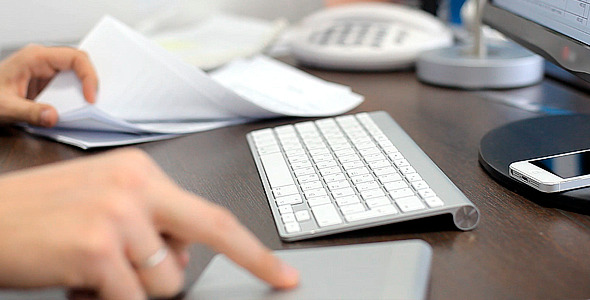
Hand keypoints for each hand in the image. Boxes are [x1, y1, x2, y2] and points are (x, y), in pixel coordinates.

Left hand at [0, 44, 97, 126]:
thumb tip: (52, 116)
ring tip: (88, 107)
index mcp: (35, 57)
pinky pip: (69, 86)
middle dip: (91, 82)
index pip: (74, 58)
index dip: (88, 76)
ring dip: (84, 90)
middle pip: (80, 64)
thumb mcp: (5, 107)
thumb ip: (28, 112)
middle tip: (95, 103)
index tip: (90, 97)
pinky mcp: (48, 83)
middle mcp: (43, 61)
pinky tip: (77, 109)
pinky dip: (77, 97)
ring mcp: (47, 71)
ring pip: (77, 74)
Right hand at [0, 149, 297, 298]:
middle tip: (238, 279)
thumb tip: (182, 252)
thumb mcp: (103, 201)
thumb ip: (150, 221)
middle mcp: (136, 185)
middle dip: (231, 264)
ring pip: (167, 280)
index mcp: (142, 172)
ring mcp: (118, 214)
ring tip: (97, 272)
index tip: (281, 271)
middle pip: (210, 233)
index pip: (211, 213)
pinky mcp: (97, 247)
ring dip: (136, 288)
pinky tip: (81, 281)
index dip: (252, 248)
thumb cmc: (41, 214)